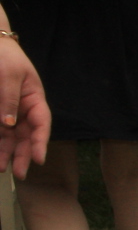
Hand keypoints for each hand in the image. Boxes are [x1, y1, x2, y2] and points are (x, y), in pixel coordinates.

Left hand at [0, 33, 49, 174]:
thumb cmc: (4, 56)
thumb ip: (8, 100)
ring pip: (11, 137)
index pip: (41, 123)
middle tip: (19, 173)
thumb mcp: (8, 75)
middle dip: (23, 155)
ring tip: (2, 169)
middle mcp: (23, 109)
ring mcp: (9, 112)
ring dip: (7, 153)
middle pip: (27, 135)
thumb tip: (8, 125)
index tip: (38, 158)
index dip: (41, 142)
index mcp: (34, 98)